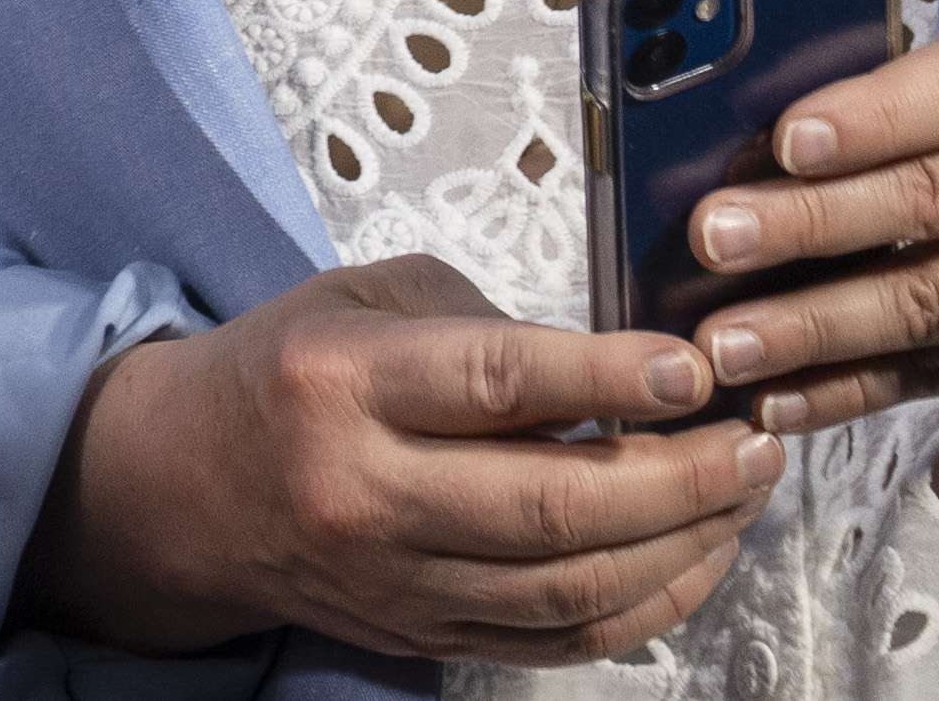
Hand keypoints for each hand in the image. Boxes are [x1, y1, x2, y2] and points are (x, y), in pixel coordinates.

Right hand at [28, 255, 778, 666]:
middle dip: (681, 478)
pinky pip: (562, 640)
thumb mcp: (358, 298)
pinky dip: (648, 607)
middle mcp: (369, 491)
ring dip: (684, 545)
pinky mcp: (424, 637)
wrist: (183, 487)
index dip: (609, 379)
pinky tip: (696, 558)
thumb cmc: (286, 369)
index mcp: (344, 383)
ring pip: (573, 586)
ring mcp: (398, 581)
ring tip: (746, 492)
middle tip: (756, 440)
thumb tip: (614, 363)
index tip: (696, 368)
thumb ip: (479, 321)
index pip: (496, 385)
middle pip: (554, 505)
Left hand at [686, 0, 938, 433]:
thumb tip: (815, 96)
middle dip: (814, 223)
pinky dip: (858, 391)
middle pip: (935, 203)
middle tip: (714, 235)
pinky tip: (779, 402)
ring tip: (723, 341)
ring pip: (933, 303)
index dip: (875, 119)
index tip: (790, 138)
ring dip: (818, 327)